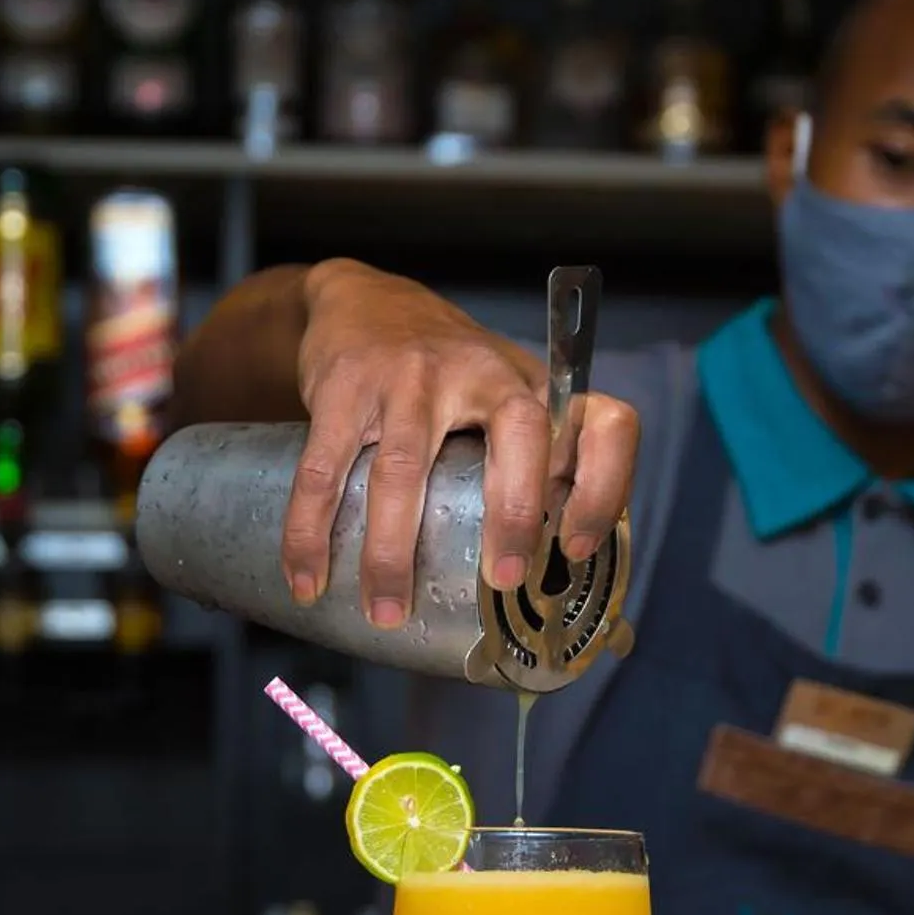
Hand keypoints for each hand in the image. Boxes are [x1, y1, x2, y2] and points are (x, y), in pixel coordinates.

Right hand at [283, 260, 639, 628]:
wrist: (364, 301)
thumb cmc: (450, 373)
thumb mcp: (508, 397)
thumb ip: (534, 467)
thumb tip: (552, 574)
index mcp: (534, 388)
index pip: (604, 425)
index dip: (604, 489)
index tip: (575, 548)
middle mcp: (484, 373)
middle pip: (520, 432)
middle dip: (514, 513)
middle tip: (500, 581)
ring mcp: (412, 377)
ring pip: (405, 468)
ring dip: (392, 552)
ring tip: (388, 613)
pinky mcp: (346, 387)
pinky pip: (325, 470)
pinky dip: (310, 532)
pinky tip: (309, 579)